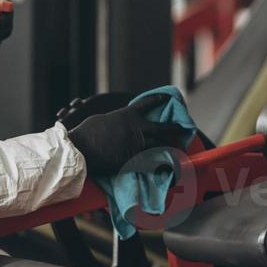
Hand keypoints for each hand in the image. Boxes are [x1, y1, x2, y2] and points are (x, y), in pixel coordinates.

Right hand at [65, 93, 192, 177]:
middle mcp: (137, 129)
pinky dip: (160, 166)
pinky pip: (151, 163)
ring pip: (160, 146)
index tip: (167, 98)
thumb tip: (116, 125)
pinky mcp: (134, 161)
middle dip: (175, 128)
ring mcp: (137, 145)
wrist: (82, 149)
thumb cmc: (87, 132)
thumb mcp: (102, 120)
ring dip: (171, 148)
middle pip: (162, 128)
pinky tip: (168, 168)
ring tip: (179, 149)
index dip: (159, 100)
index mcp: (128, 115)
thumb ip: (115, 121)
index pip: (147, 104)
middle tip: (183, 129)